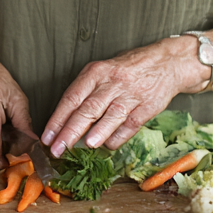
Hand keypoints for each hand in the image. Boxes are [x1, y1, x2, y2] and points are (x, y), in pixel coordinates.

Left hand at [40, 42, 189, 157]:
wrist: (165, 63)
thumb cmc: (127, 69)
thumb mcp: (102, 71)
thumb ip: (86, 92)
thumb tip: (65, 121)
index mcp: (95, 72)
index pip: (71, 98)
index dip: (57, 119)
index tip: (47, 136)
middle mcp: (111, 83)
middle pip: (87, 109)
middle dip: (70, 131)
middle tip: (58, 149)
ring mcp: (130, 95)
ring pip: (110, 116)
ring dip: (97, 132)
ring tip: (85, 146)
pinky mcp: (147, 107)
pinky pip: (130, 125)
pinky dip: (118, 137)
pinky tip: (107, 145)